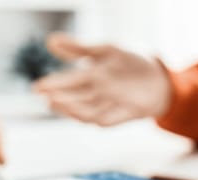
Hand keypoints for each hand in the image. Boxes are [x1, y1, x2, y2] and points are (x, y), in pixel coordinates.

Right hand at [34, 33, 171, 125]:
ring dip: (73, 109)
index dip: (52, 85)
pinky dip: (99, 117)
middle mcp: (97, 94)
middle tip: (46, 98)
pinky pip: (108, 120)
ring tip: (59, 103)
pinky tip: (89, 115)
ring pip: (87, 112)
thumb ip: (80, 49)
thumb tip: (50, 40)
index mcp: (90, 77)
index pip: (68, 82)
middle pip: (75, 99)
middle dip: (60, 99)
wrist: (160, 78)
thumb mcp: (106, 51)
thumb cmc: (131, 64)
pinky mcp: (125, 114)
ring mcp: (110, 105)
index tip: (37, 87)